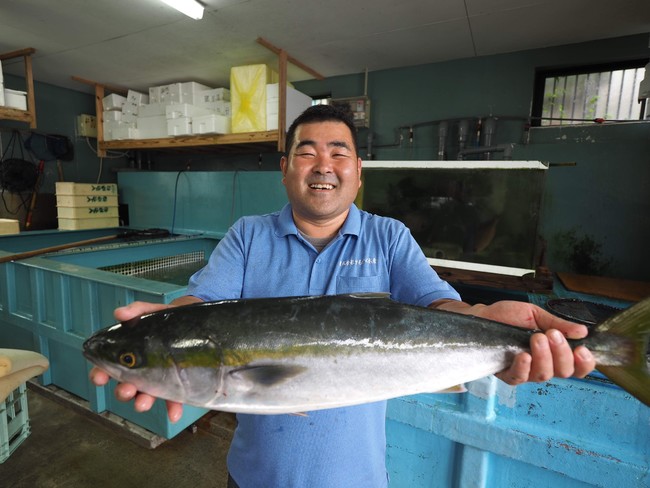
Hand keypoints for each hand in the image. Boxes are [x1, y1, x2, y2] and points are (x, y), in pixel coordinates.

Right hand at [88, 300, 184, 422]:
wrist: (196, 323)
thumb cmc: (168, 320)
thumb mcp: (153, 312)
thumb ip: (137, 311)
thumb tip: (119, 313)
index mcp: (130, 355)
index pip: (109, 367)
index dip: (100, 373)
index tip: (99, 377)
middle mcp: (141, 371)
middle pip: (126, 386)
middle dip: (123, 391)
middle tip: (127, 390)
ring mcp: (159, 380)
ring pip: (146, 396)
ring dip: (142, 402)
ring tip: (143, 403)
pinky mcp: (177, 385)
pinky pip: (174, 400)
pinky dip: (172, 409)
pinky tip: (174, 415)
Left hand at [433, 299, 595, 384]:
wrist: (481, 317)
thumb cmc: (507, 316)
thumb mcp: (535, 314)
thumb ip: (558, 323)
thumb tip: (583, 331)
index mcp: (554, 352)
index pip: (576, 366)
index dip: (584, 363)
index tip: (583, 349)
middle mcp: (542, 365)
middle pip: (564, 372)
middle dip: (562, 353)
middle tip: (552, 334)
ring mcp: (525, 371)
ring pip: (543, 375)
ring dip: (544, 357)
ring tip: (537, 338)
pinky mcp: (506, 374)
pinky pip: (519, 378)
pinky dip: (523, 367)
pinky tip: (524, 355)